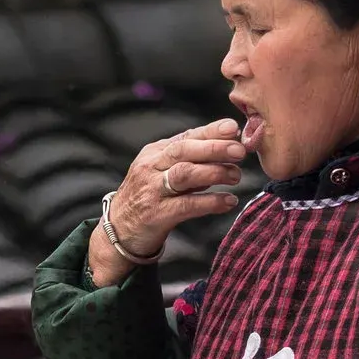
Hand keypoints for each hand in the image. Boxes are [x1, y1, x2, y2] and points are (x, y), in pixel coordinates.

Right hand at [88, 118, 245, 286]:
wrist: (118, 231)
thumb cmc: (148, 199)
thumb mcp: (162, 173)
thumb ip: (190, 162)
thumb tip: (227, 152)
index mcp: (154, 153)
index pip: (185, 137)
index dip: (210, 131)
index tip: (233, 128)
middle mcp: (150, 168)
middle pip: (183, 151)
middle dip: (213, 148)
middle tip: (239, 150)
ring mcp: (151, 191)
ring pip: (184, 174)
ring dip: (214, 172)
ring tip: (236, 175)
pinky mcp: (155, 215)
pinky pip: (186, 205)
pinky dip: (210, 202)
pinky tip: (228, 201)